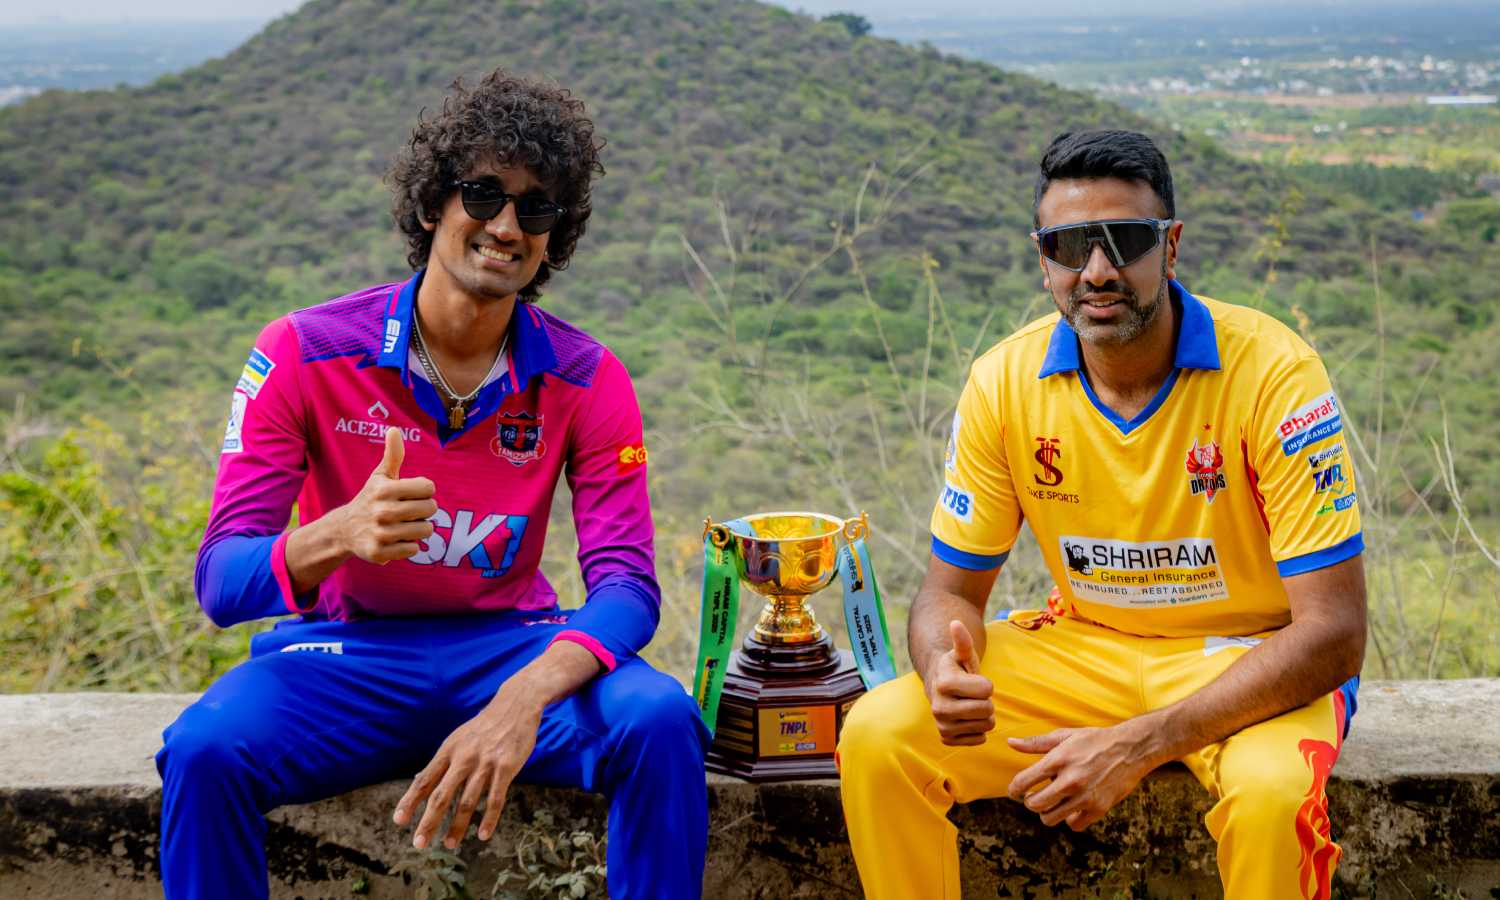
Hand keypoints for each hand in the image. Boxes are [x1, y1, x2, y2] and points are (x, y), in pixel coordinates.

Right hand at [338, 427, 436, 563]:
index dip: (424, 490)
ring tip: (404, 525)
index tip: (411, 493)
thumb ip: (393, 455)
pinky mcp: (380, 553)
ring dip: (419, 528)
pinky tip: (396, 539)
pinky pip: (414, 549)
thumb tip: (394, 429)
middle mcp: (382, 511)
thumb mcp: (380, 476)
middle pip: (430, 509)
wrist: (344, 530)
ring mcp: (381, 533)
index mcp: (384, 489)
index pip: (429, 487)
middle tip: (410, 511)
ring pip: (426, 530)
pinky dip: (409, 545)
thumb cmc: (371, 499)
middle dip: (425, 510)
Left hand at [393, 687, 542, 848]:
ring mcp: (485, 764)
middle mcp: (463, 758)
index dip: (410, 801)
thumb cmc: (484, 727)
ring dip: (457, 826)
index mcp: (449, 751)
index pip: (424, 780)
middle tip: (419, 843)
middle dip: (429, 821)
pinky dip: (489, 819)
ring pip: (467, 802)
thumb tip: (420, 781)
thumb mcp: (458, 739)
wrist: (515, 706)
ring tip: (449, 843)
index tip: (399, 820)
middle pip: (442, 795)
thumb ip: (443, 762)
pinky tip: (483, 835)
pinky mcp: (506, 768)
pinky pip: (495, 799)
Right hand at [922, 620, 995, 745]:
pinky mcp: (946, 738)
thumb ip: (963, 641)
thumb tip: (956, 623)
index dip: (986, 684)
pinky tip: (967, 719)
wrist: (938, 686)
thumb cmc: (956, 668)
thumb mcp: (962, 654)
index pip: (987, 690)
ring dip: (984, 716)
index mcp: (944, 682)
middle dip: (987, 701)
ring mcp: (941, 724)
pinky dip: (978, 730)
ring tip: (971, 705)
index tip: (974, 680)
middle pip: (987, 710)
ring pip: (986, 726)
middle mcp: (939, 706)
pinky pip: (979, 739)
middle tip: (974, 695)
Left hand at [1005, 723, 1157, 830]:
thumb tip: (1010, 744)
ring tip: (1052, 802)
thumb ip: (1036, 743)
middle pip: (1035, 805)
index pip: (1023, 782)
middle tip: (1034, 796)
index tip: (1015, 791)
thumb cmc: (1094, 740)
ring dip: (1047, 812)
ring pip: (1050, 818)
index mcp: (1058, 760)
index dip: (1014, 789)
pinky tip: (1071, 807)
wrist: (1130, 749)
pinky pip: (1074, 825)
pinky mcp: (1098, 809)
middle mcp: (1070, 780)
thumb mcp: (1064, 736)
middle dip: (1030, 802)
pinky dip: (1070, 819)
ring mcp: (1085, 797)